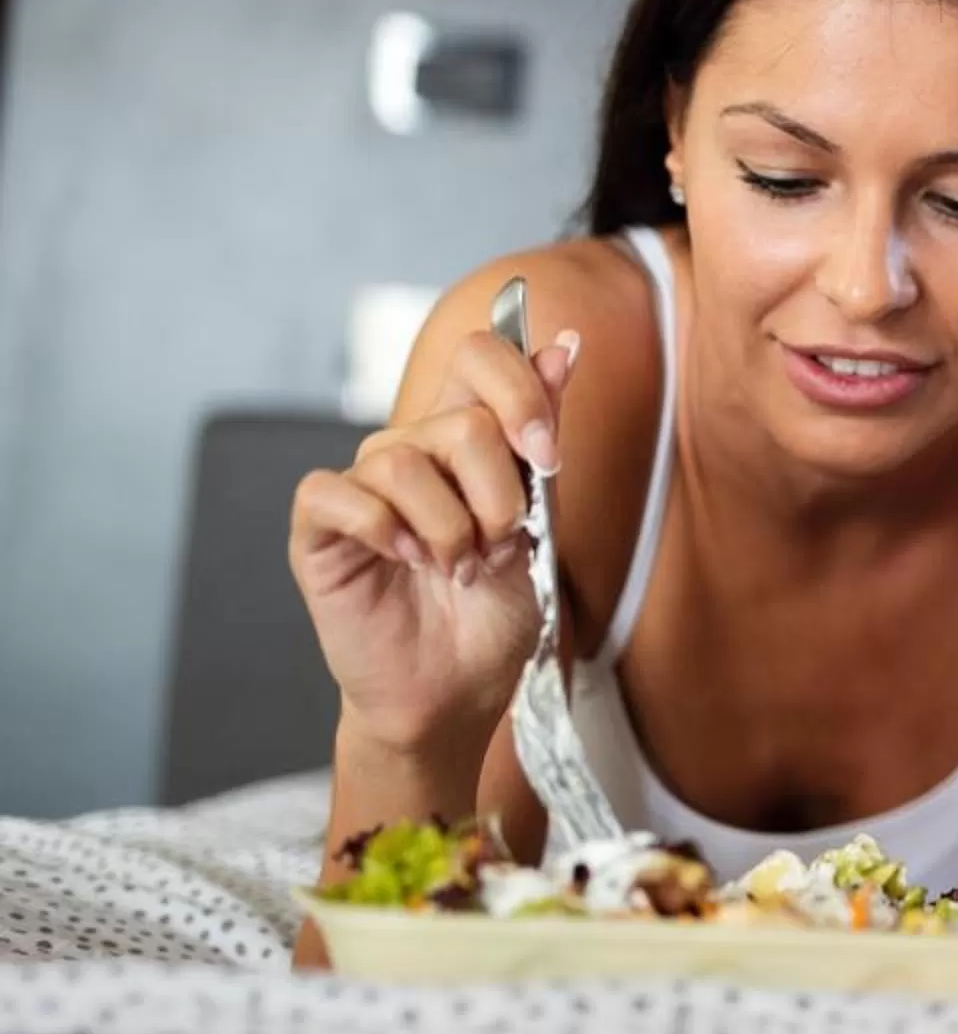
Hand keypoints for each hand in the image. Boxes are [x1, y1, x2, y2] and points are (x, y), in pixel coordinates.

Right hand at [288, 327, 579, 754]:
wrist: (457, 689)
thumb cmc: (493, 611)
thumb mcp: (538, 519)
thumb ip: (540, 434)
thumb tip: (563, 345)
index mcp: (466, 437)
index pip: (481, 355)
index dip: (521, 391)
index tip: (547, 456)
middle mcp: (411, 449)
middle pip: (460, 421)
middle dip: (498, 496)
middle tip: (497, 547)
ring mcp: (362, 487)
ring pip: (403, 461)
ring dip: (449, 529)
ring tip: (457, 570)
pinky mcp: (319, 529)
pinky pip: (338, 494)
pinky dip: (383, 529)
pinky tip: (406, 562)